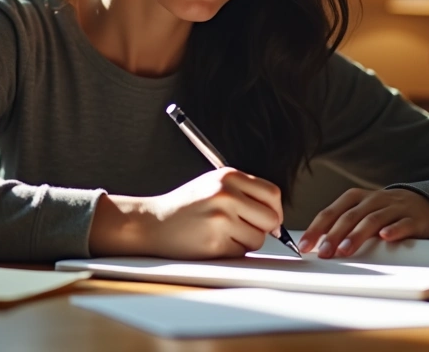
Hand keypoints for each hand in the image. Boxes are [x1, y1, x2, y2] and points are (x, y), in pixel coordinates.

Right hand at [91, 168, 283, 258]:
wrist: (153, 223)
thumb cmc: (185, 206)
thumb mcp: (213, 185)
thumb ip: (244, 193)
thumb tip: (276, 217)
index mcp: (228, 176)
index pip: (273, 194)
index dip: (274, 210)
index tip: (269, 219)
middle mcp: (226, 194)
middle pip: (271, 218)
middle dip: (264, 229)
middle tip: (247, 229)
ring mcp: (221, 218)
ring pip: (258, 239)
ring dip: (246, 242)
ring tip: (224, 234)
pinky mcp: (215, 242)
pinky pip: (241, 252)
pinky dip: (232, 251)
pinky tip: (214, 242)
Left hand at [298, 188, 428, 257]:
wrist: (421, 203)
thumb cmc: (383, 211)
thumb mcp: (360, 213)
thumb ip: (339, 225)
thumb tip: (315, 244)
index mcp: (355, 198)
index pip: (331, 212)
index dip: (317, 229)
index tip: (305, 245)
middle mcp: (373, 200)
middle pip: (350, 216)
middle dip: (334, 235)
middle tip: (323, 252)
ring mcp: (393, 208)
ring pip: (373, 220)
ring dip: (357, 235)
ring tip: (345, 250)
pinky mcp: (413, 219)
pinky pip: (402, 224)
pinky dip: (393, 230)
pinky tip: (385, 237)